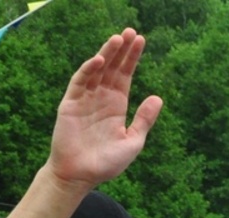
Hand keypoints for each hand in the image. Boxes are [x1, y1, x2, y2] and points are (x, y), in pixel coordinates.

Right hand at [47, 29, 162, 188]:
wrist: (81, 175)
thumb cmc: (107, 162)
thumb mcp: (133, 141)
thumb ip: (144, 120)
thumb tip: (158, 97)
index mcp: (116, 105)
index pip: (125, 75)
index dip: (132, 58)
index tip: (141, 41)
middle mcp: (101, 98)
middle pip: (112, 68)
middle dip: (122, 50)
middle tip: (131, 31)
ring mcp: (85, 99)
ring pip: (96, 71)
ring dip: (107, 54)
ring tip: (118, 39)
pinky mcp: (70, 104)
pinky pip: (79, 83)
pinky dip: (88, 70)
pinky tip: (99, 59)